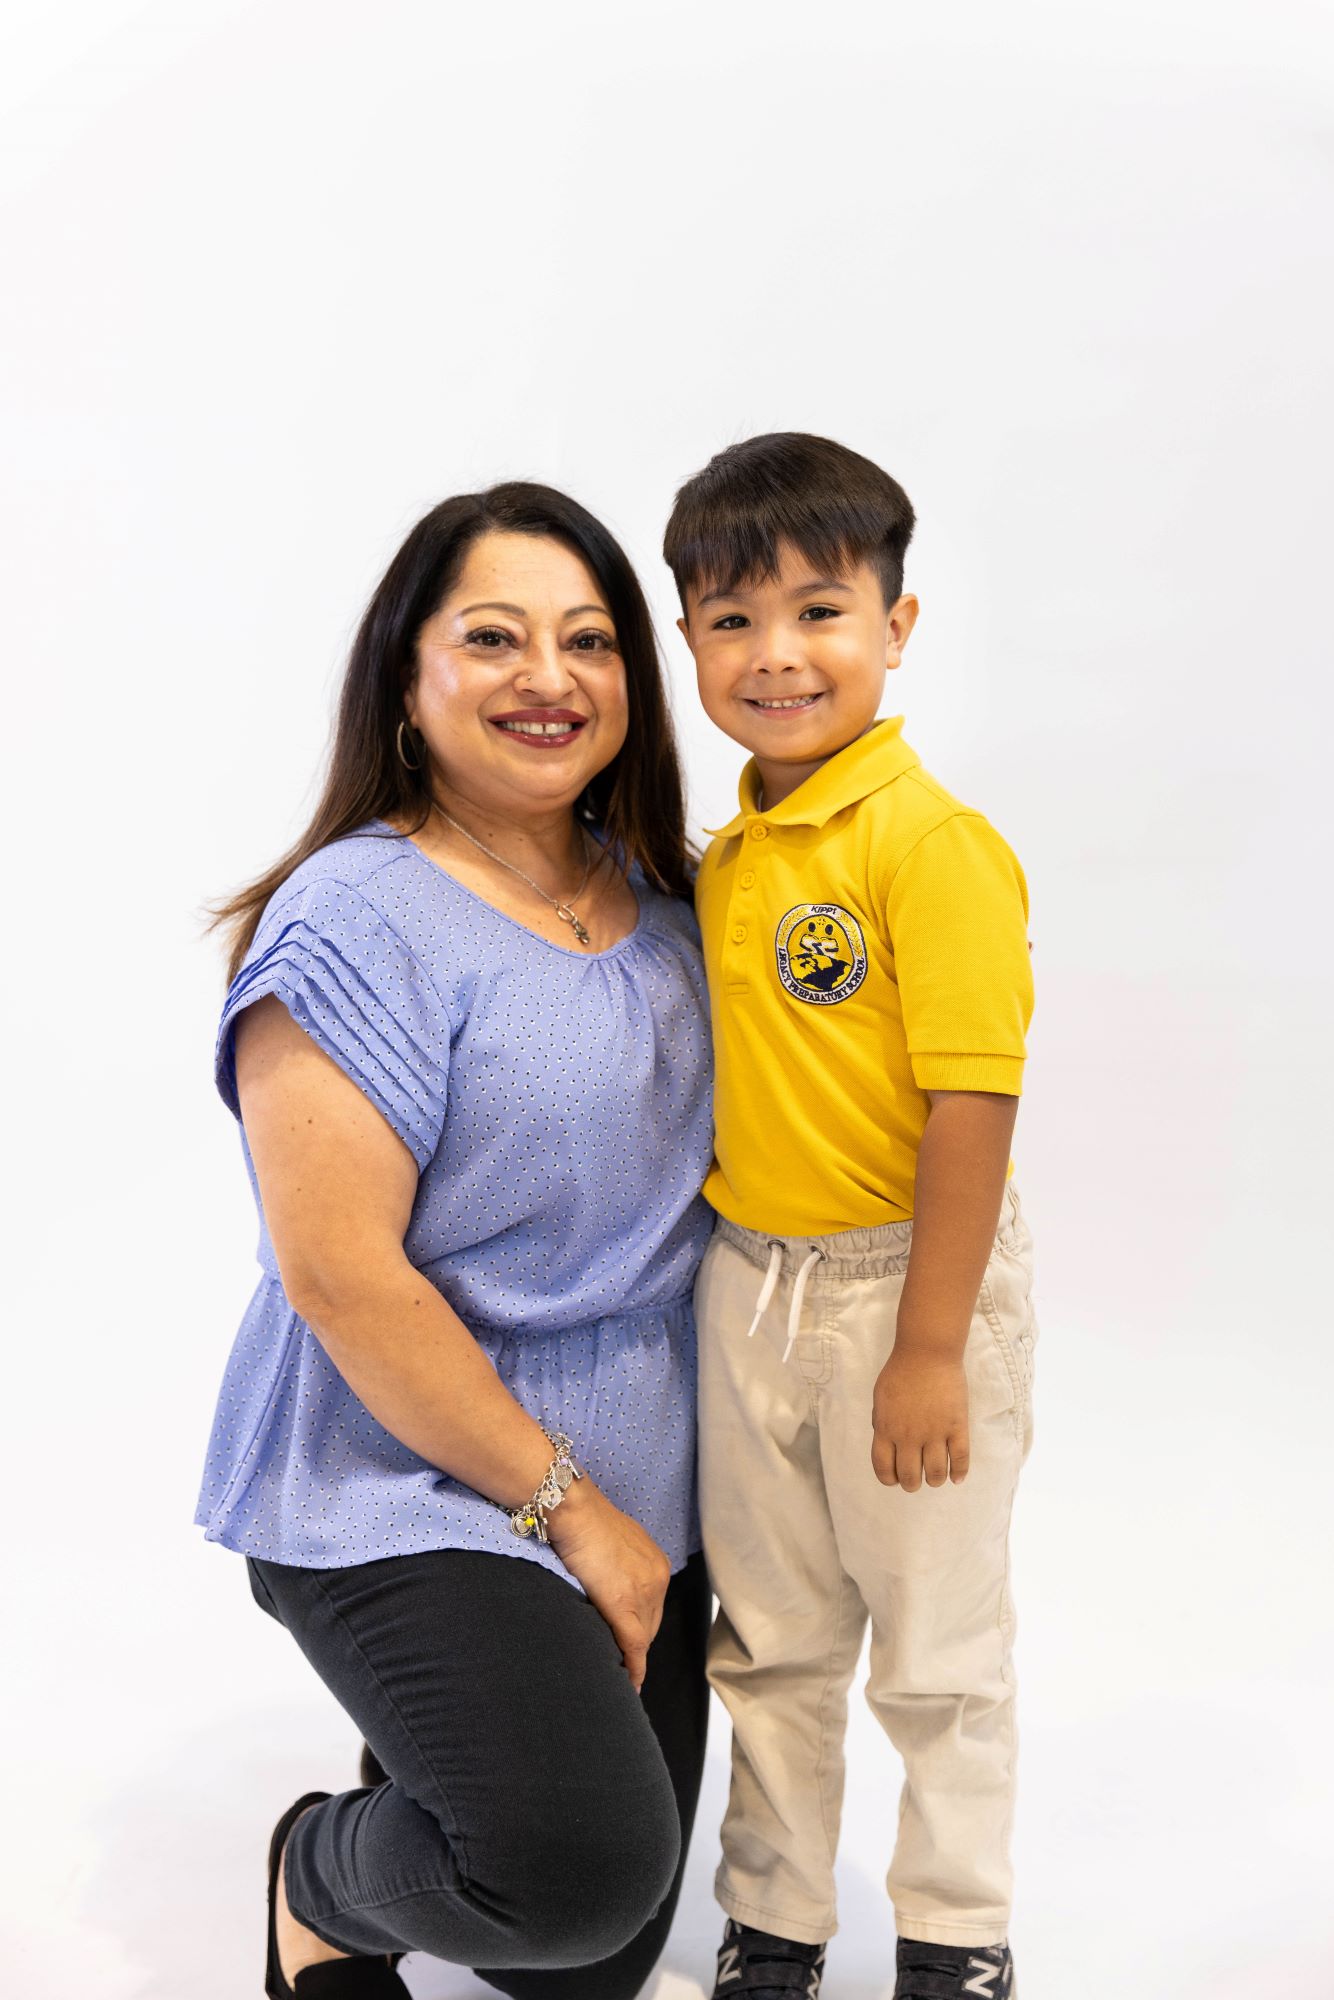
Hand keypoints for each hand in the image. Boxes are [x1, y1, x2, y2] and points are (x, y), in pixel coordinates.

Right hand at [546, 1480, 670, 1691]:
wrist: (572, 1510)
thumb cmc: (581, 1519)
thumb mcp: (609, 1543)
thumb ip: (616, 1568)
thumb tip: (607, 1587)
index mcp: (654, 1562)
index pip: (650, 1607)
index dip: (638, 1628)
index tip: (628, 1645)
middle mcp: (657, 1577)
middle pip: (650, 1624)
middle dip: (635, 1643)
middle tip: (618, 1661)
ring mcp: (644, 1592)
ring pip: (641, 1637)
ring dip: (629, 1654)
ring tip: (616, 1673)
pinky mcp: (625, 1606)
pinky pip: (634, 1647)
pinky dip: (632, 1668)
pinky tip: (628, 1683)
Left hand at [871, 1346, 969, 1490]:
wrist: (926, 1352)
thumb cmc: (901, 1371)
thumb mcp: (880, 1399)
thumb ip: (882, 1424)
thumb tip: (886, 1445)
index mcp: (886, 1429)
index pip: (884, 1468)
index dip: (889, 1479)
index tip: (895, 1480)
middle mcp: (909, 1436)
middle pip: (910, 1476)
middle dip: (912, 1484)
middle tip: (916, 1481)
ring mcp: (934, 1432)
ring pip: (936, 1473)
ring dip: (935, 1480)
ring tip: (936, 1478)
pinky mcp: (957, 1426)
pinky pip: (961, 1459)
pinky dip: (959, 1473)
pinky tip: (957, 1478)